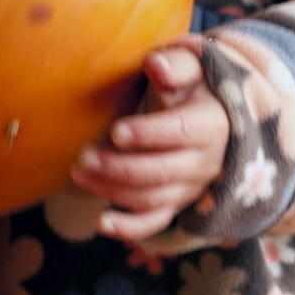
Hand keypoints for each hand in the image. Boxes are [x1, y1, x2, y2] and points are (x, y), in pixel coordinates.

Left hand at [70, 43, 228, 242]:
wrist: (216, 113)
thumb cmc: (196, 84)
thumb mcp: (194, 67)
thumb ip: (176, 65)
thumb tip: (156, 65)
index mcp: (212, 124)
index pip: (182, 132)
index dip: (149, 134)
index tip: (116, 131)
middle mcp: (206, 162)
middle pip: (161, 172)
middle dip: (119, 167)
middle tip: (83, 156)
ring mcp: (192, 187)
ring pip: (152, 198)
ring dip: (113, 191)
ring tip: (79, 173)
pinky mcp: (178, 202)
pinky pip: (156, 222)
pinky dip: (129, 229)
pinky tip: (101, 223)